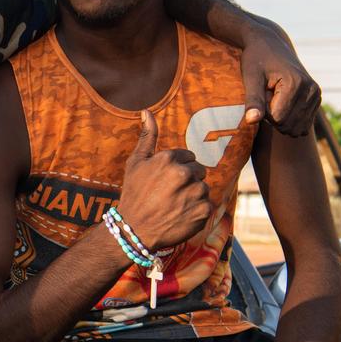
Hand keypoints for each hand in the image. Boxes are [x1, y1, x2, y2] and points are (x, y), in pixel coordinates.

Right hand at [118, 110, 211, 251]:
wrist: (135, 230)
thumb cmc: (133, 194)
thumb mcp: (135, 163)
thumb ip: (146, 136)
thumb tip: (147, 111)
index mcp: (169, 159)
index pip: (188, 156)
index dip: (177, 168)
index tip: (165, 180)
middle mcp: (184, 174)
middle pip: (199, 170)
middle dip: (188, 180)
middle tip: (170, 193)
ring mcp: (195, 193)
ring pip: (203, 188)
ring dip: (193, 195)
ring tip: (175, 205)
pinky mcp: (203, 211)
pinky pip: (207, 204)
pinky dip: (197, 210)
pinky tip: (181, 215)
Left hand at [240, 24, 320, 136]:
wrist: (270, 44)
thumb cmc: (256, 59)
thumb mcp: (251, 78)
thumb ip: (253, 100)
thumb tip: (251, 121)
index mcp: (296, 83)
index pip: (277, 119)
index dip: (263, 112)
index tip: (261, 93)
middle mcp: (311, 90)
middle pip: (287, 125)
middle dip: (272, 116)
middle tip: (267, 95)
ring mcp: (316, 95)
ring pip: (295, 128)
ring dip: (280, 118)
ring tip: (274, 97)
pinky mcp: (316, 99)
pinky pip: (302, 125)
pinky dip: (289, 118)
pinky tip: (283, 102)